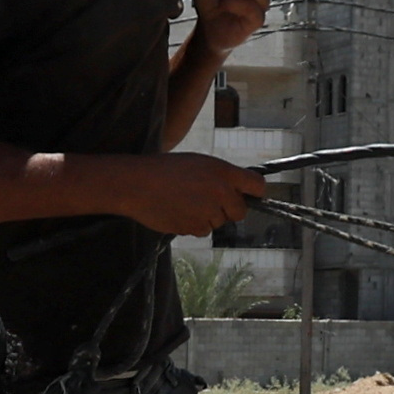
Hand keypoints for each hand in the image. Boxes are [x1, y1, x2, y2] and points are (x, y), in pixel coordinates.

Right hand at [115, 151, 268, 240]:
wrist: (137, 184)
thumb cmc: (166, 169)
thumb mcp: (199, 163)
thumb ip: (222, 177)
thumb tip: (239, 192)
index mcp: (223, 172)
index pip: (257, 185)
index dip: (255, 192)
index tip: (251, 196)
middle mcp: (220, 192)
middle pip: (240, 212)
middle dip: (229, 209)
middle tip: (209, 201)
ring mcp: (208, 212)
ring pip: (218, 223)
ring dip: (207, 217)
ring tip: (184, 202)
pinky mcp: (194, 227)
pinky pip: (201, 230)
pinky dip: (192, 224)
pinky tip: (177, 211)